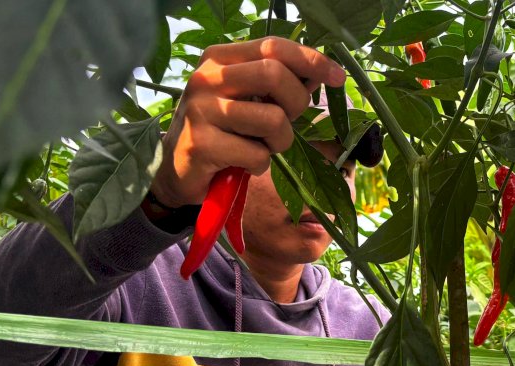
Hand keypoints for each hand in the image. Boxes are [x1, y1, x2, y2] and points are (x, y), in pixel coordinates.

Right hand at [151, 38, 346, 207]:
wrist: (176, 169)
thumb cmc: (221, 130)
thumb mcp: (247, 98)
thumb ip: (278, 83)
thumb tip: (321, 74)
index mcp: (219, 58)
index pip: (273, 46)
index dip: (311, 60)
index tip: (337, 77)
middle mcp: (206, 78)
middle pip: (274, 74)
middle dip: (297, 104)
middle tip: (288, 122)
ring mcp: (201, 110)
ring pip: (272, 119)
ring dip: (280, 141)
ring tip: (261, 147)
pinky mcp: (201, 144)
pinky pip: (257, 155)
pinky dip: (261, 165)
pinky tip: (242, 163)